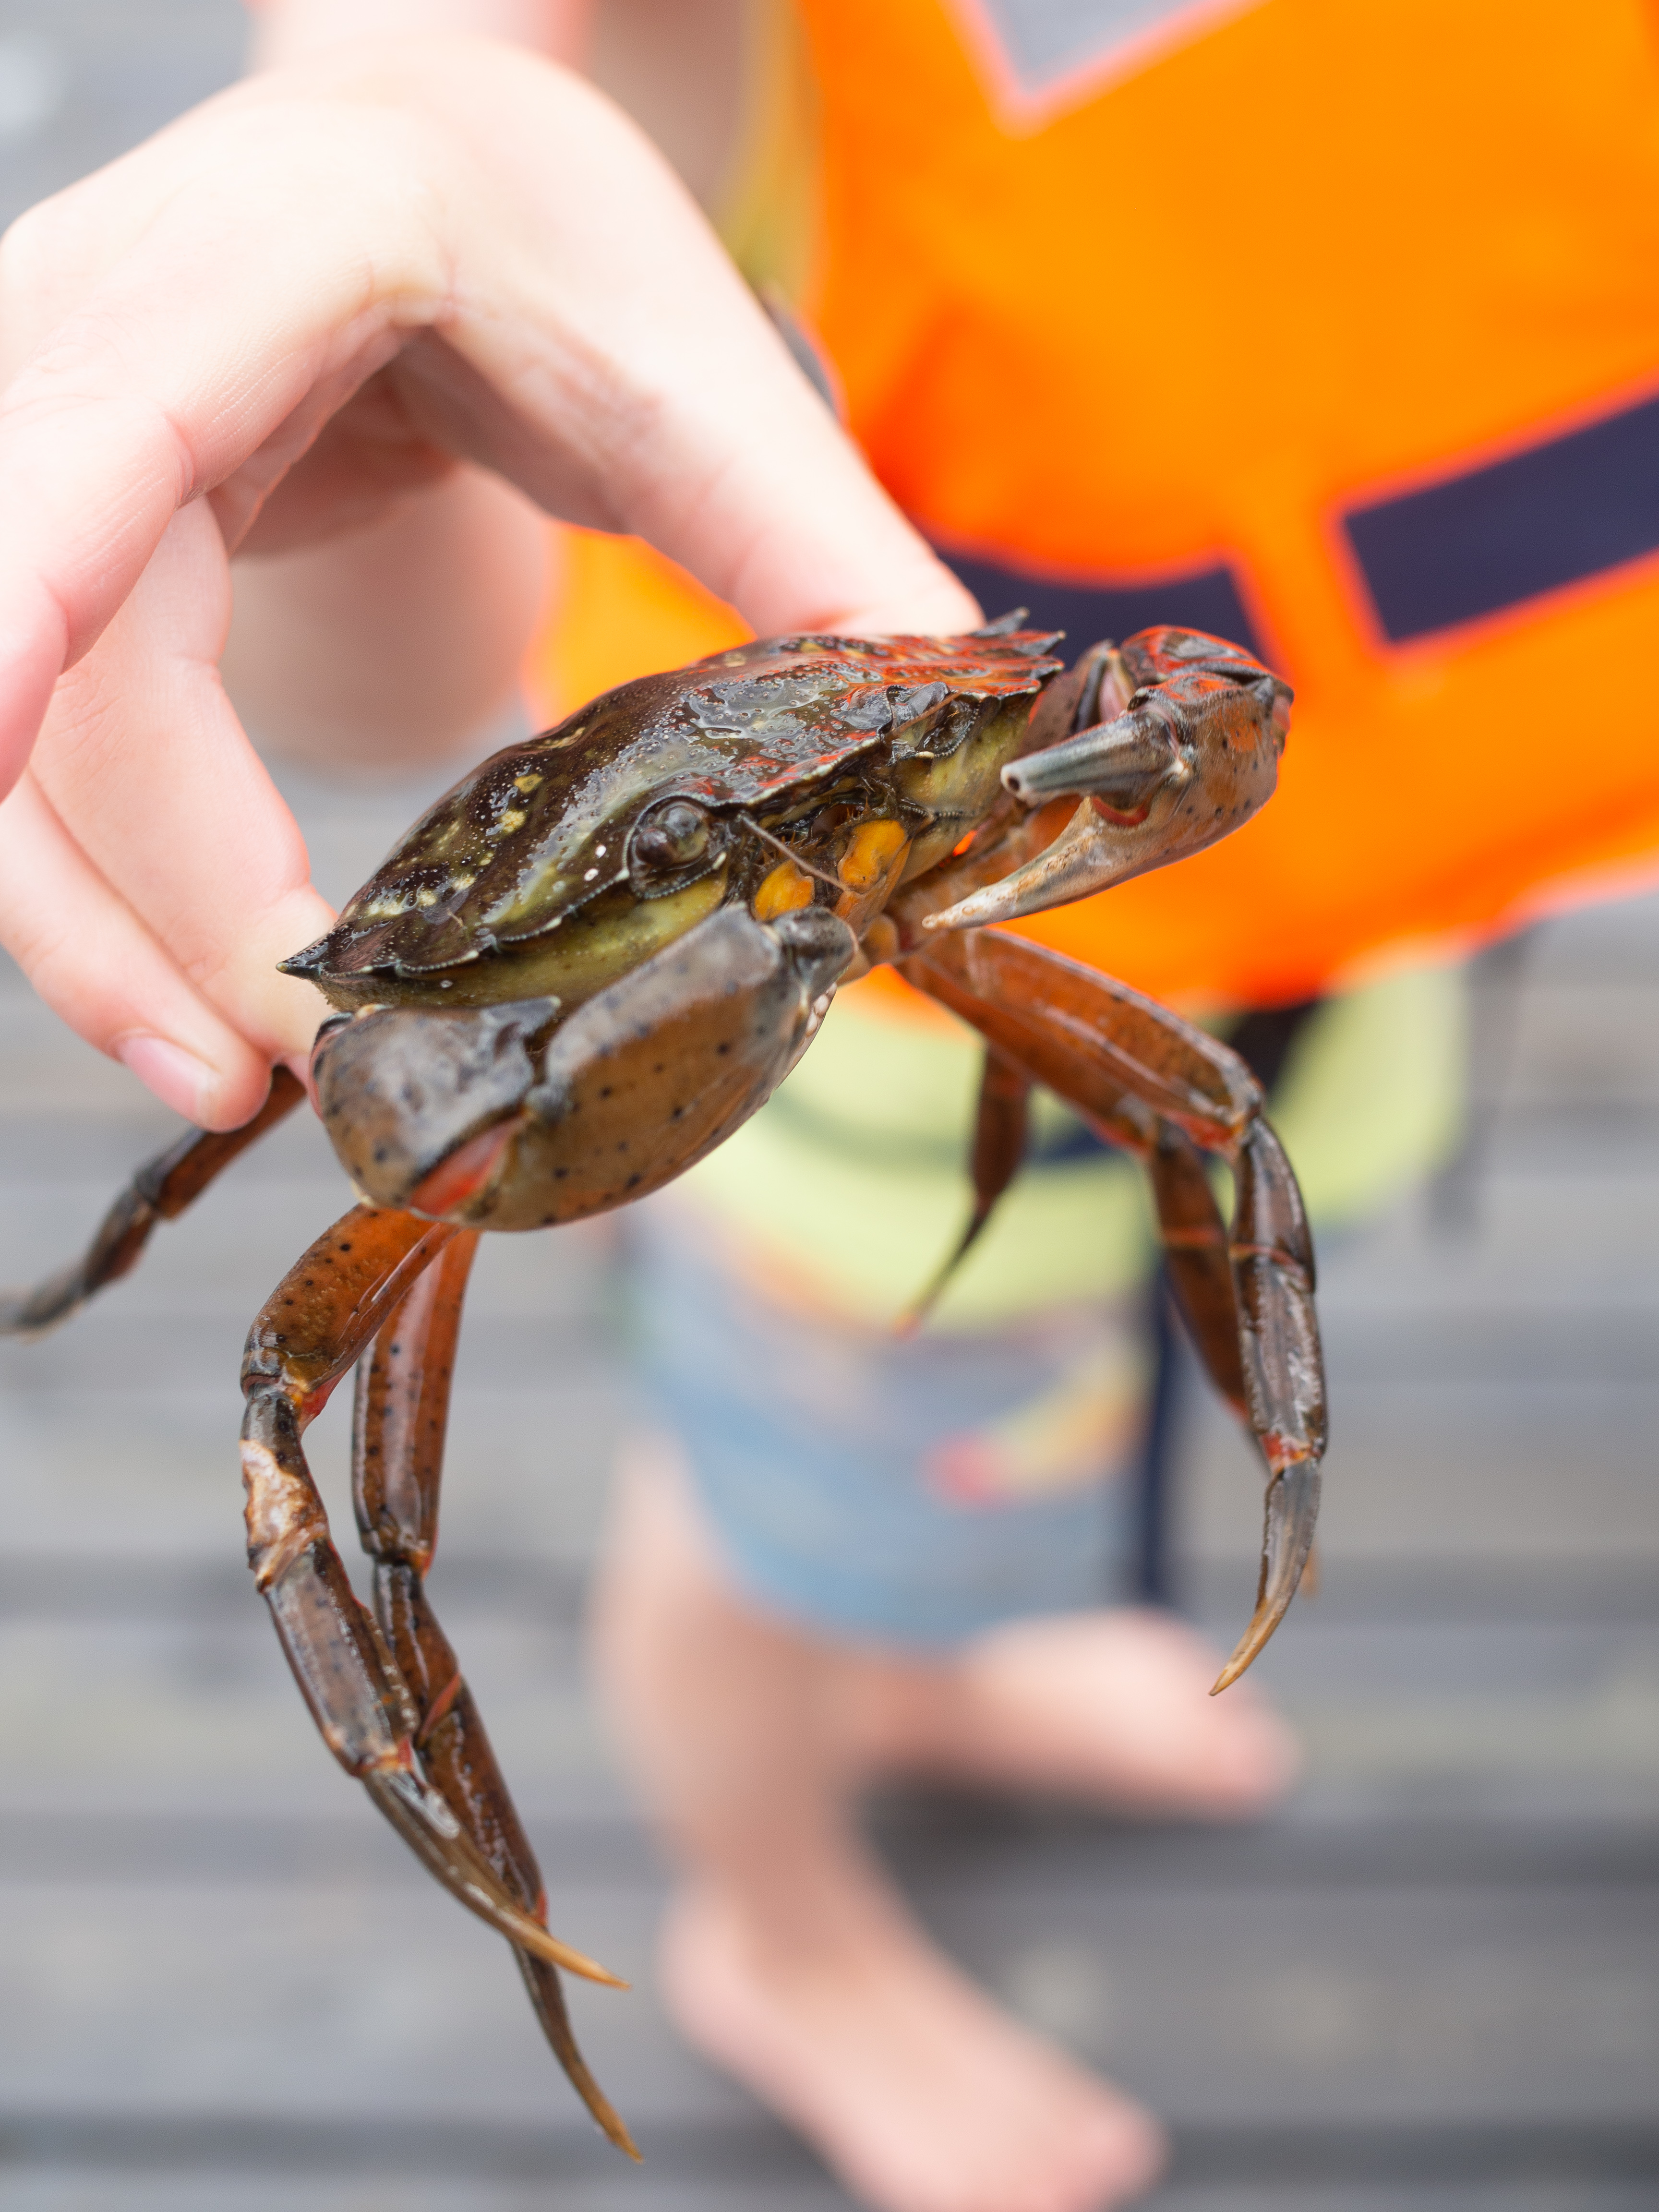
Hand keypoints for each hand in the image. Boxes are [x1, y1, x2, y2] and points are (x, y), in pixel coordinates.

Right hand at [0, 35, 976, 1126]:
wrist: (425, 157)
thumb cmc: (550, 238)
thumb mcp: (697, 367)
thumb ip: (818, 550)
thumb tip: (952, 744)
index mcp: (266, 260)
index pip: (84, 460)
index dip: (20, 630)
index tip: (2, 772)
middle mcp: (91, 337)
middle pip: (32, 657)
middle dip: (119, 887)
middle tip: (265, 1069)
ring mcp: (41, 441)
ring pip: (11, 738)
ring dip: (96, 925)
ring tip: (240, 1075)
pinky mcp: (49, 538)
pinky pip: (42, 744)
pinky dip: (112, 882)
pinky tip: (208, 989)